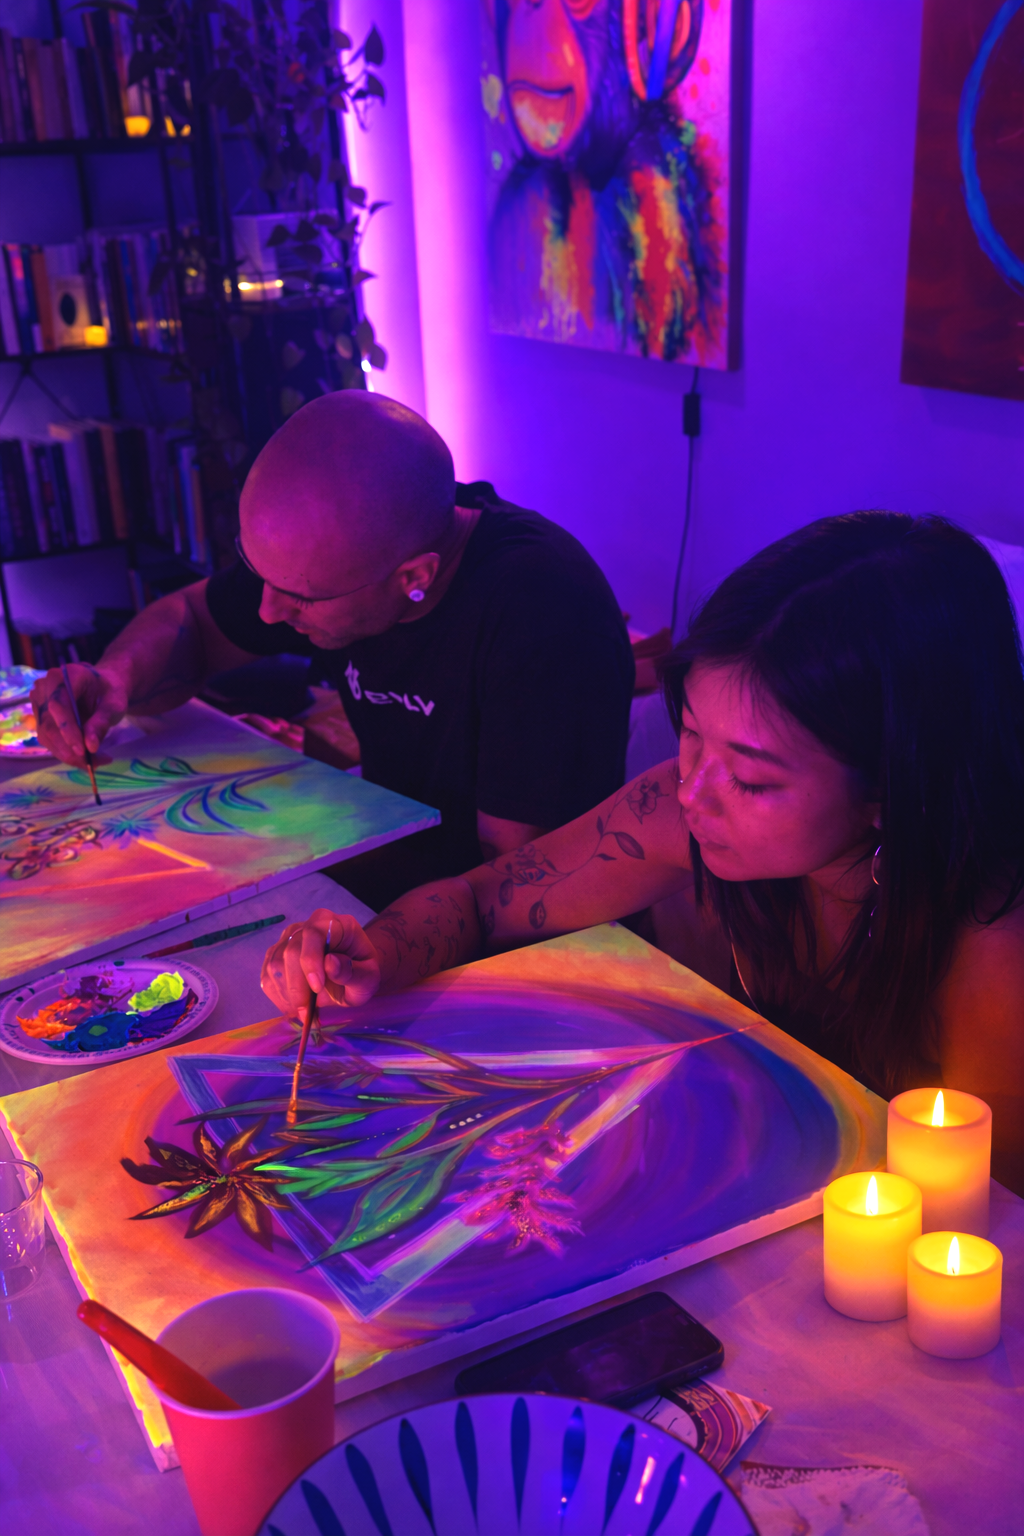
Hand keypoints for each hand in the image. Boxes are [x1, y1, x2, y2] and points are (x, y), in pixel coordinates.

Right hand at [30, 665, 126, 763]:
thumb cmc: (109, 692)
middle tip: (93, 764)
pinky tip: (87, 759)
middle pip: (49, 724)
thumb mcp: (115, 704)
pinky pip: (49, 740)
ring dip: (69, 755)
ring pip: (47, 736)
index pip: (58, 704)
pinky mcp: (41, 719)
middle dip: (69, 749)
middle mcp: (46, 688)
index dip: (67, 728)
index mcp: (65, 676)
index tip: (82, 750)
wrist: (102, 688)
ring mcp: (40, 703)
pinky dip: (67, 753)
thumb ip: (102, 721)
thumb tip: (90, 746)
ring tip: (96, 763)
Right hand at [260, 908, 381, 1020]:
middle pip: (291, 952)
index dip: (311, 959)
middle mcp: (307, 927)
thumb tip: (330, 963)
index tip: (317, 987)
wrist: (351, 975)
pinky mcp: (276, 955)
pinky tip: (294, 1008)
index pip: (314, 932)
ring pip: (275, 965)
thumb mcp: (368, 978)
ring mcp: (288, 940)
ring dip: (287, 995)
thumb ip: (352, 972)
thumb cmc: (361, 974)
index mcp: (334, 924)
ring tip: (304, 1013)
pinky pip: (268, 977)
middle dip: (297, 987)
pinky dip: (279, 997)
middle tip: (308, 1013)